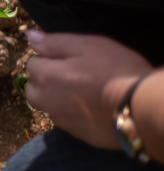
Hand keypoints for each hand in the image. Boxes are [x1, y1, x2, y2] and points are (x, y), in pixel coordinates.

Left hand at [25, 30, 152, 149]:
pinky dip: (71, 113)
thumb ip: (55, 42)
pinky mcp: (77, 134)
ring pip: (47, 106)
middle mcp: (47, 100)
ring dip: (55, 98)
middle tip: (71, 75)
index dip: (48, 59)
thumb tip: (29, 36)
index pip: (32, 64)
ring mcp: (61, 120)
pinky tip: (90, 107)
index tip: (68, 59)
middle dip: (44, 81)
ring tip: (81, 91)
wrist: (140, 108)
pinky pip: (65, 120)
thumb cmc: (116, 70)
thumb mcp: (87, 46)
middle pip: (33, 89)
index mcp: (47, 76)